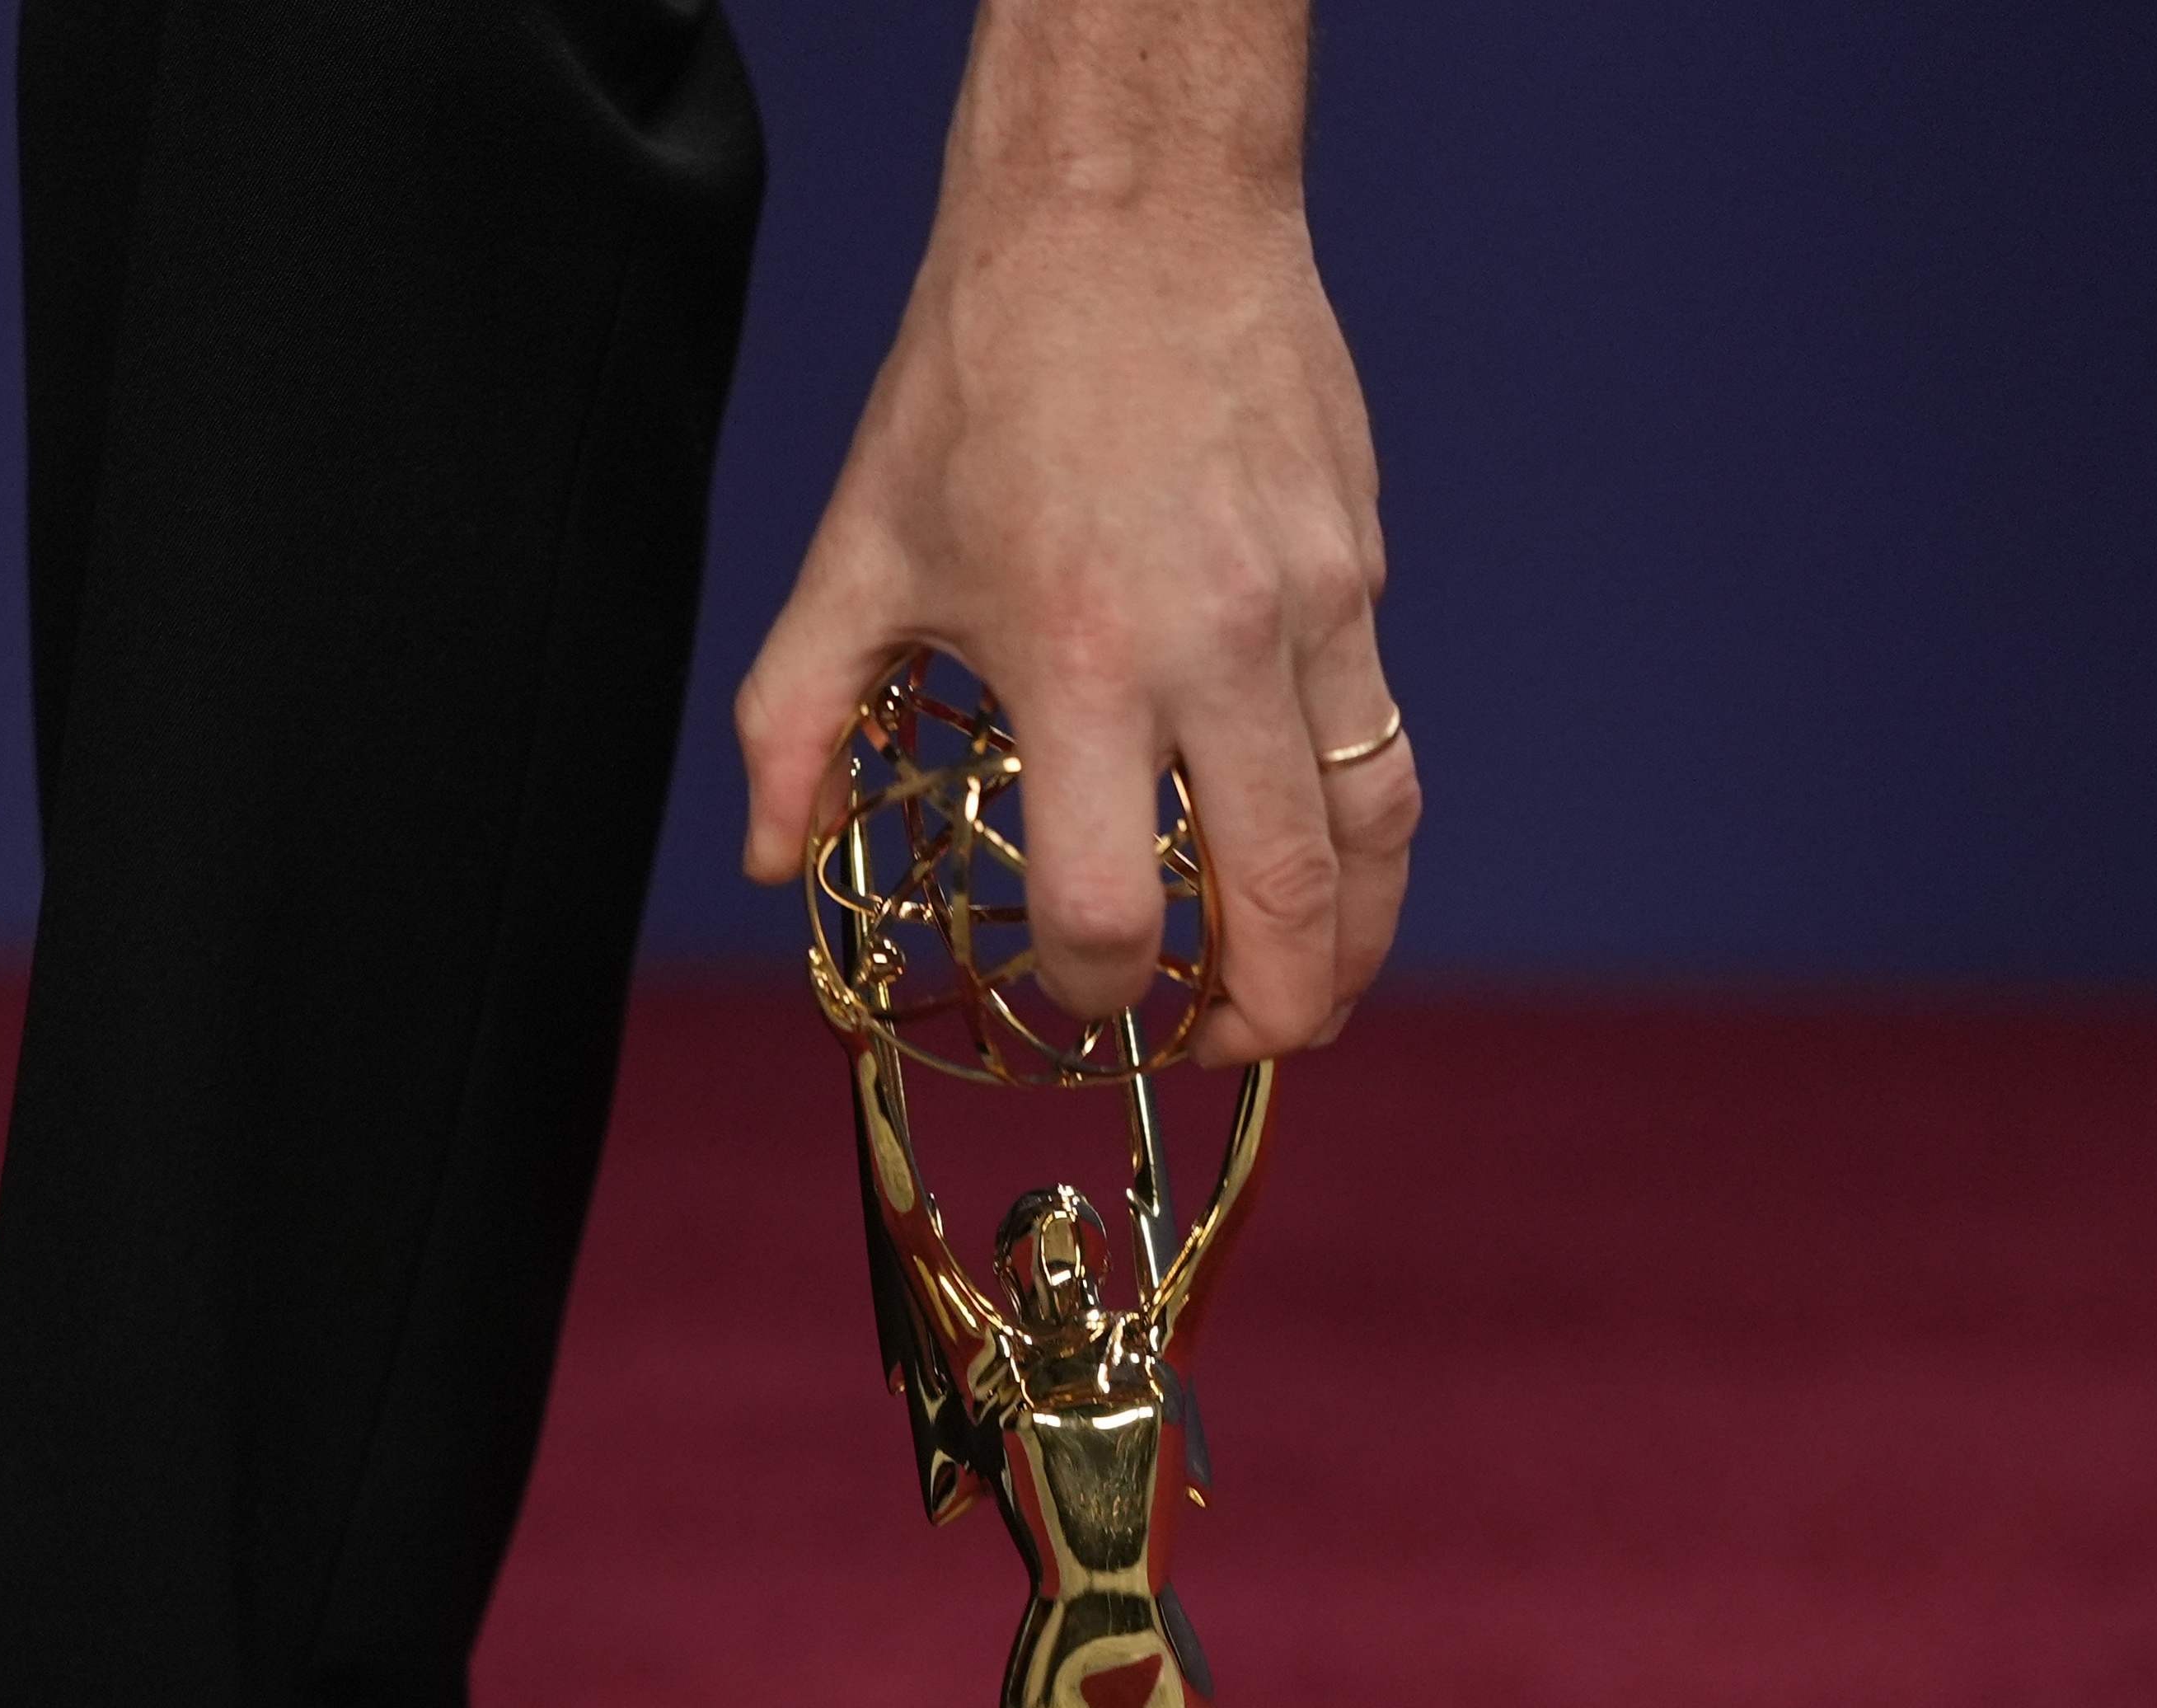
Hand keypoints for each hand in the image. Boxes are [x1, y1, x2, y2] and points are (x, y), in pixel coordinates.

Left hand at [733, 1, 1412, 1065]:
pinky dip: (1364, 835)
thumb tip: (769, 858)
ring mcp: (1311, 616)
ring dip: (1348, 952)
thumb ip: (796, 720)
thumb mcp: (858, 548)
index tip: (1077, 994)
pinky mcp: (1363, 575)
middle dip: (1261, 1021)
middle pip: (1284, 912)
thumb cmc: (984, 373)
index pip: (1114, 912)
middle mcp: (1214, 654)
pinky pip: (1387, 745)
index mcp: (1079, 664)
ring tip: (1305, 998)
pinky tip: (1322, 864)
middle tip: (1222, 1047)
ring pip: (1371, 841)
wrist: (1129, 211)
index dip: (1098, 995)